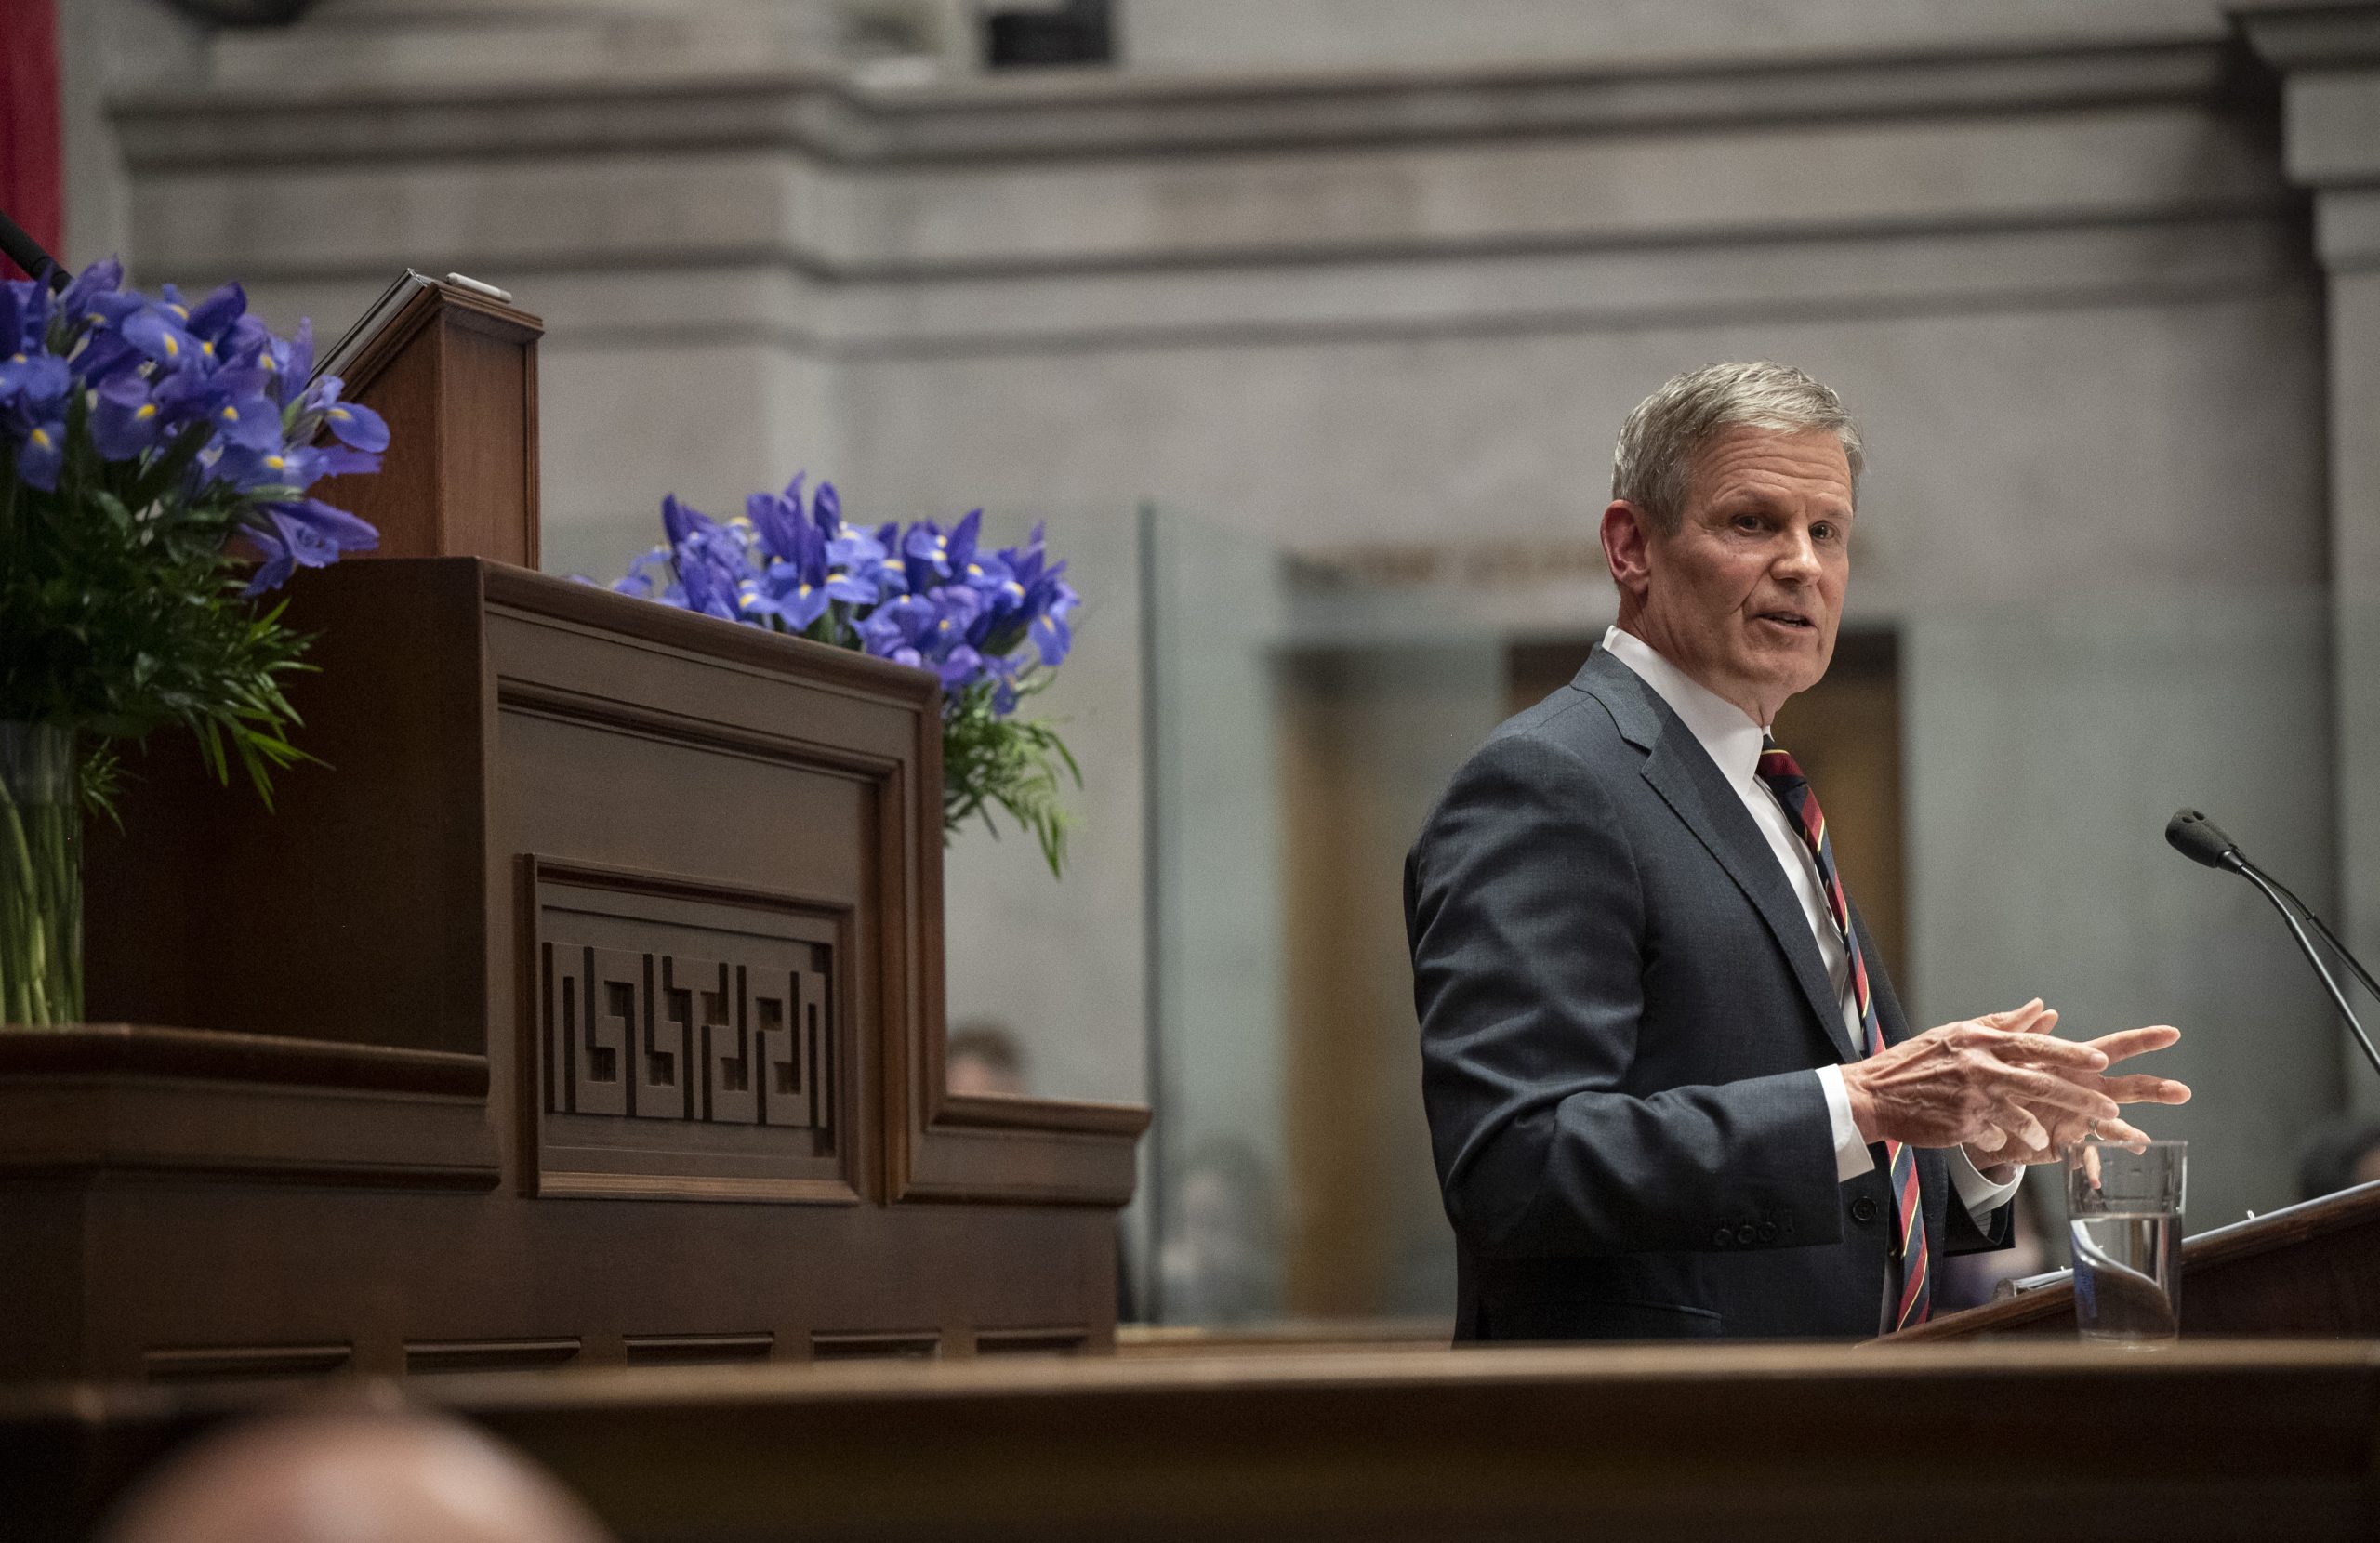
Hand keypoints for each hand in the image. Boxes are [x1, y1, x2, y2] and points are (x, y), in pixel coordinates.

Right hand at [1839, 1000, 2117, 1154]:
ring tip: (2051, 1135)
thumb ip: (2003, 1024)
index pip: (2034, 1044)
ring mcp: (1971, 1097)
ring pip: (2024, 1115)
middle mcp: (1978, 1066)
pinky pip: (1998, 1134)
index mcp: (1978, 1040)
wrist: (1874, 1093)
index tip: (2099, 1059)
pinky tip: (2008, 1140)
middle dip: (2080, 1098)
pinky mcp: (1962, 1124)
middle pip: (2041, 1081)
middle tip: (2109, 1109)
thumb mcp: (1957, 1034)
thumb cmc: (1917, 1062)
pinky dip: (2006, 1137)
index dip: (2069, 1053)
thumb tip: (2043, 1008)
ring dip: (2041, 1127)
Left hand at [1959, 1016, 2190, 1180]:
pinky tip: (2096, 1178)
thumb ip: (2032, 1034)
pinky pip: (2085, 1156)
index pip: (2116, 1048)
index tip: (2173, 1033)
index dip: (2144, 1040)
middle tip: (2183, 1091)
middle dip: (2155, 1089)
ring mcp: (2082, 1118)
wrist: (1986, 1113)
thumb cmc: (2005, 1077)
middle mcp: (2088, 1091)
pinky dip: (2092, 1167)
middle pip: (2128, 1087)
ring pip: (2114, 1126)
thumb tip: (2047, 1010)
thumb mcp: (2014, 1053)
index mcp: (2078, 1065)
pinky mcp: (2068, 1142)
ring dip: (2128, 1134)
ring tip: (2141, 1141)